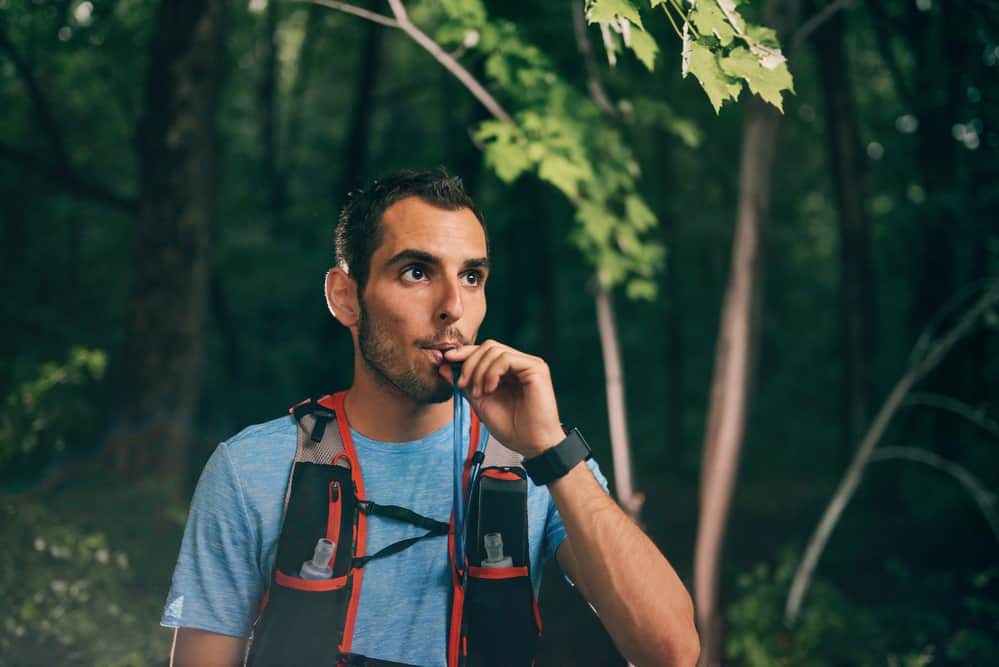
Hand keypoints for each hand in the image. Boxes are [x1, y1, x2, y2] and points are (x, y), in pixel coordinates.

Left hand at [440, 341, 564, 457]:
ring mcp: (529, 364)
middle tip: (462, 384)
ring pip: (495, 350)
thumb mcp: (480, 402)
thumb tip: (444, 366)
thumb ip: (465, 384)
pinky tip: (490, 389)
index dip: (464, 353)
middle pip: (488, 346)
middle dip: (469, 362)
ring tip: (479, 393)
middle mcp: (520, 363)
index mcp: (509, 370)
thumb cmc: (511, 427)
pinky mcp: (536, 368)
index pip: (484, 351)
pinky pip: (506, 358)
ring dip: (479, 371)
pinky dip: (491, 372)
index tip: (446, 360)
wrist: (531, 444)